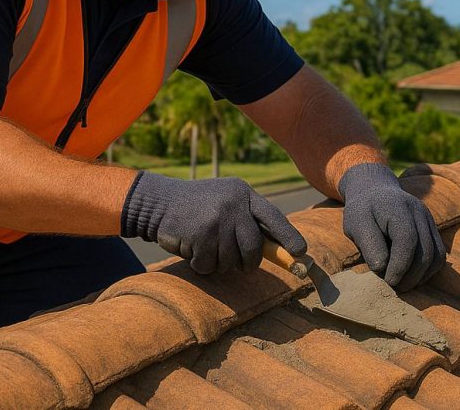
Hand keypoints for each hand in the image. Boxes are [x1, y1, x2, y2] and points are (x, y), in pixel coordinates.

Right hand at [121, 171, 306, 273]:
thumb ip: (249, 221)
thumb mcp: (226, 203)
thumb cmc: (198, 208)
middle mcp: (233, 204)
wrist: (158, 202)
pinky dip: (201, 265)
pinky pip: (210, 266)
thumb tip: (283, 251)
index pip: (273, 216)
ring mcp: (217, 219)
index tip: (301, 253)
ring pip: (230, 261)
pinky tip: (191, 249)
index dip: (288, 236)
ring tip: (204, 246)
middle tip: (240, 265)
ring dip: (218, 263)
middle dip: (247, 263)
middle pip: (253, 247)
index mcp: (243, 193)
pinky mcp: (201, 235)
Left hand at [339, 163, 445, 292]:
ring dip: (421, 276)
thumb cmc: (363, 211)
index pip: (407, 240)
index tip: (388, 281)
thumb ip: (369, 245)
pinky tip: (412, 276)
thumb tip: (382, 268)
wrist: (375, 191)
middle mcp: (419, 212)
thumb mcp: (356, 225)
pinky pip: (439, 255)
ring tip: (402, 283)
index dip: (400, 265)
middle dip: (411, 276)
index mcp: (398, 208)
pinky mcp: (433, 229)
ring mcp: (429, 220)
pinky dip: (428, 270)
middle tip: (394, 287)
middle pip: (426, 251)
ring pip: (436, 256)